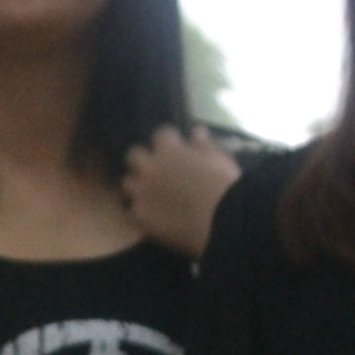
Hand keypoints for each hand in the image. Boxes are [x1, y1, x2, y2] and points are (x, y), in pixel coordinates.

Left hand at [120, 124, 243, 255]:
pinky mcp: (140, 216)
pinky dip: (138, 211)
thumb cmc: (227, 188)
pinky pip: (130, 211)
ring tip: (149, 194)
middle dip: (143, 160)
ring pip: (127, 183)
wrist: (224, 223)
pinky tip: (148, 216)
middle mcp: (150, 168)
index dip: (168, 141)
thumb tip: (196, 131)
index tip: (174, 147)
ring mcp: (142, 192)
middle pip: (134, 156)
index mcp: (171, 151)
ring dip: (137, 185)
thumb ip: (204, 146)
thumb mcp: (220, 161)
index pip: (160, 135)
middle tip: (155, 170)